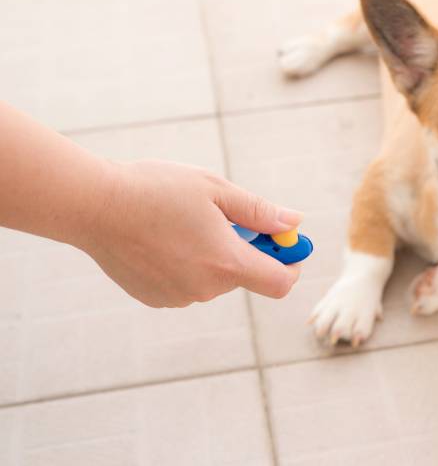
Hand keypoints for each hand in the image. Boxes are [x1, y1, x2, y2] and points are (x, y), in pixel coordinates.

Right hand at [78, 160, 302, 307]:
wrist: (94, 206)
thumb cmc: (157, 190)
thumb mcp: (216, 190)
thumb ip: (259, 211)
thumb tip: (294, 223)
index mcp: (227, 263)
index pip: (280, 282)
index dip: (290, 263)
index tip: (284, 243)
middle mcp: (206, 289)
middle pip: (245, 276)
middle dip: (244, 249)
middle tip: (224, 217)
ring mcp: (180, 297)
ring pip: (215, 278)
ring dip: (213, 256)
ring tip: (184, 223)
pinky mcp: (157, 298)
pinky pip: (188, 284)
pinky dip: (187, 265)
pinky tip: (164, 239)